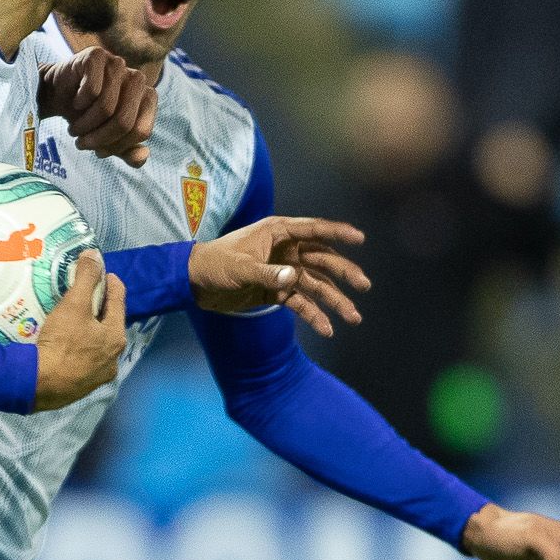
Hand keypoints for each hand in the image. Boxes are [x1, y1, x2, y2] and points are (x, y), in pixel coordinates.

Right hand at [32, 252, 125, 408]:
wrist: (39, 385)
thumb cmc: (62, 343)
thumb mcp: (74, 304)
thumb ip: (86, 278)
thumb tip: (94, 255)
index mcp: (116, 337)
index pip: (119, 300)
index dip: (110, 282)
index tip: (102, 272)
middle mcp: (113, 358)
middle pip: (108, 323)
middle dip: (98, 307)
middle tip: (83, 294)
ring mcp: (98, 375)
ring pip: (96, 344)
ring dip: (87, 330)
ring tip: (71, 319)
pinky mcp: (82, 386)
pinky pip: (83, 360)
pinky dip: (77, 349)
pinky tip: (64, 345)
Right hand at [38, 46, 155, 165]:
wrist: (58, 95)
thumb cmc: (87, 116)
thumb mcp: (109, 140)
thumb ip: (128, 151)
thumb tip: (142, 156)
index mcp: (148, 98)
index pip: (140, 131)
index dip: (117, 147)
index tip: (98, 152)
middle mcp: (138, 79)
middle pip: (124, 121)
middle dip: (100, 139)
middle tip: (82, 144)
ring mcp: (118, 64)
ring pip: (106, 107)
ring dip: (86, 124)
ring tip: (75, 128)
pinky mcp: (97, 55)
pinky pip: (92, 89)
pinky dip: (80, 103)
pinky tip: (75, 102)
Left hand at [187, 215, 370, 334]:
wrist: (195, 284)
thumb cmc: (214, 265)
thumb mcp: (240, 268)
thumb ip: (267, 274)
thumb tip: (294, 278)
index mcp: (277, 232)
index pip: (314, 229)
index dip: (338, 233)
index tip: (360, 239)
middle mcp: (285, 250)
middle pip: (322, 259)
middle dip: (344, 274)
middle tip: (364, 286)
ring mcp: (283, 271)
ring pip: (316, 285)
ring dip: (334, 301)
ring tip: (353, 318)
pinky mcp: (277, 292)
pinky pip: (301, 303)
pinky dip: (314, 315)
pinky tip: (327, 329)